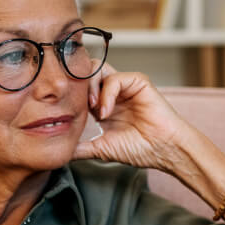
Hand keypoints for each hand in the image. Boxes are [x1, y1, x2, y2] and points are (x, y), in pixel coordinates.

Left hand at [74, 61, 188, 171]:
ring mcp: (125, 86)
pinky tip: (106, 111)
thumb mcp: (102, 149)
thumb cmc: (140, 150)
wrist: (163, 150)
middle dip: (77, 88)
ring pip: (97, 70)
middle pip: (85, 74)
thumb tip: (61, 154)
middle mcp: (113, 93)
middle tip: (78, 108)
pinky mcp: (138, 81)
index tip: (64, 113)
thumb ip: (81, 148)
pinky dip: (106, 93)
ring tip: (94, 108)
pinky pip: (115, 78)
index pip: (79, 90)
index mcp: (103, 106)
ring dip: (90, 87)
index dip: (70, 97)